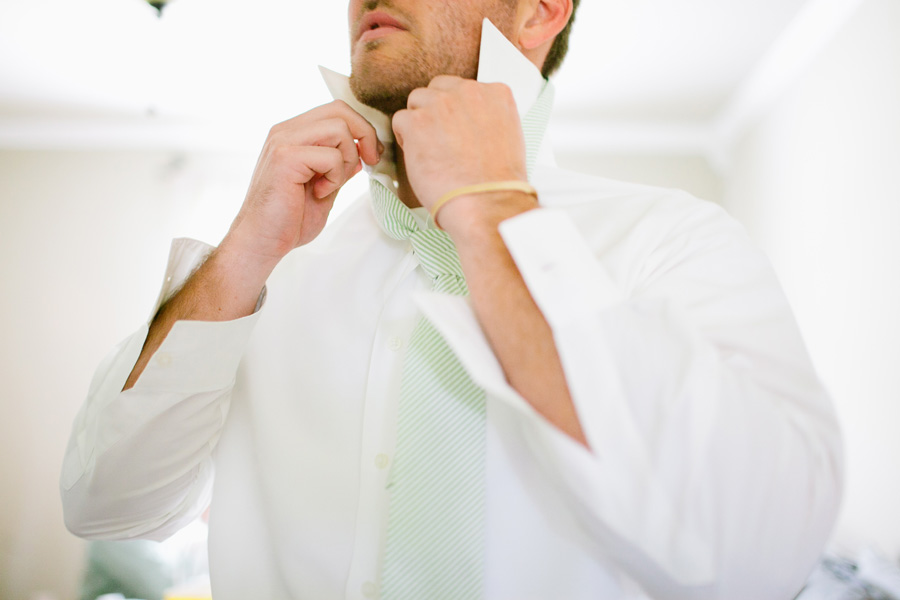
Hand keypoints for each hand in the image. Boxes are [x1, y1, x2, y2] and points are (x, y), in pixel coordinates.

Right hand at [222, 101, 381, 268]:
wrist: (261, 242)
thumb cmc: (288, 221)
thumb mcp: (325, 189)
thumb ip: (339, 168)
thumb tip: (362, 152)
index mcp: (294, 134)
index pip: (337, 111)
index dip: (362, 130)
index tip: (372, 157)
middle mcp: (286, 131)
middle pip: (341, 110)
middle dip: (365, 136)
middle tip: (370, 164)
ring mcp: (283, 141)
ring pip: (339, 128)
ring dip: (347, 159)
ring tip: (332, 184)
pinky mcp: (285, 157)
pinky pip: (330, 156)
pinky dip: (335, 177)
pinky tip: (319, 193)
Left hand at [392, 76, 528, 214]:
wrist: (486, 203)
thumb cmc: (497, 183)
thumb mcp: (508, 138)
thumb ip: (487, 119)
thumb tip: (469, 122)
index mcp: (496, 94)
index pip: (463, 88)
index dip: (455, 111)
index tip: (456, 131)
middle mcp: (469, 91)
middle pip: (438, 89)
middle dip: (435, 111)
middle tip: (439, 141)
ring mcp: (441, 104)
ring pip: (417, 101)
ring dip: (418, 123)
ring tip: (429, 151)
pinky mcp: (417, 122)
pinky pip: (400, 120)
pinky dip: (405, 139)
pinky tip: (419, 158)